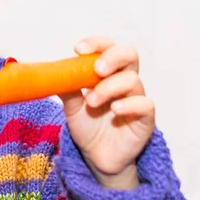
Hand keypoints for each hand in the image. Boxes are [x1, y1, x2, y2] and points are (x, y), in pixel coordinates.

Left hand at [58, 36, 155, 189]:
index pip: (107, 47)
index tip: (78, 49)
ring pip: (133, 80)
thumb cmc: (87, 125)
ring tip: (91, 101)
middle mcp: (124, 80)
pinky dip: (130, 104)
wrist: (96, 155)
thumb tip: (53, 72)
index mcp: (107, 72)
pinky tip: (115, 110)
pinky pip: (146, 104)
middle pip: (129, 55)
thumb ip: (66, 87)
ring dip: (109, 87)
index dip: (95, 44)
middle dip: (112, 57)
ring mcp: (136, 98)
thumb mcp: (71, 105)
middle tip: (96, 69)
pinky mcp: (145, 119)